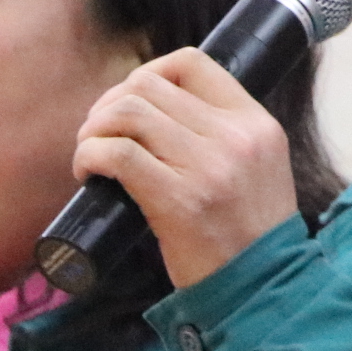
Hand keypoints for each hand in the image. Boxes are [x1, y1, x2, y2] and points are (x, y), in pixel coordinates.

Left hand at [74, 49, 297, 289]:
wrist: (263, 288)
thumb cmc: (249, 233)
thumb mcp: (257, 167)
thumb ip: (222, 134)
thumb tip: (156, 109)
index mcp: (256, 123)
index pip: (191, 62)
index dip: (148, 72)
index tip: (132, 103)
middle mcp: (235, 137)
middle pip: (147, 85)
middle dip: (109, 104)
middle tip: (101, 136)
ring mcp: (208, 167)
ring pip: (126, 112)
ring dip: (94, 129)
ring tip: (93, 155)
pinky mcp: (178, 200)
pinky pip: (116, 154)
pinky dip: (89, 156)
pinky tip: (89, 174)